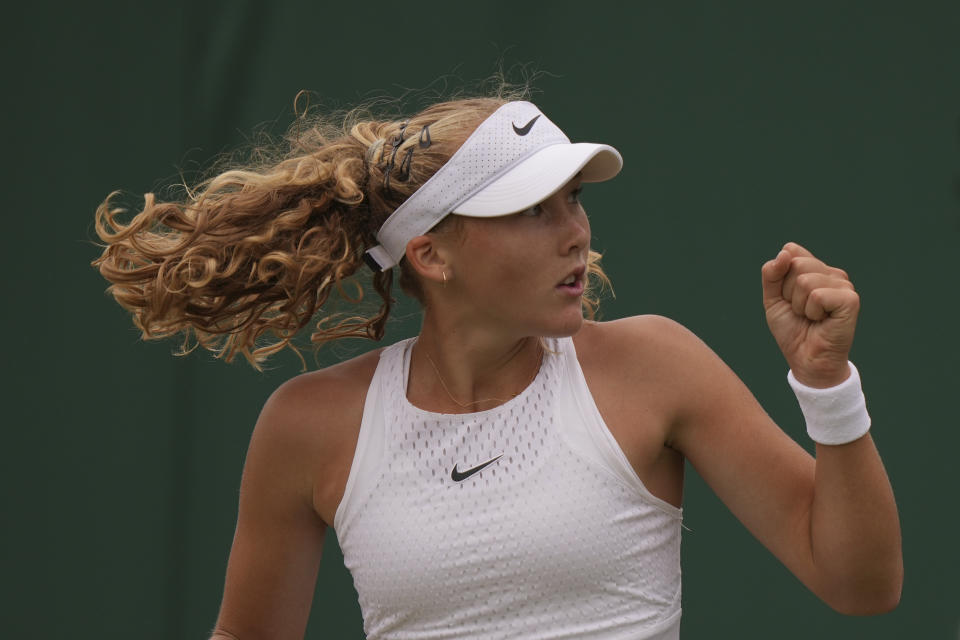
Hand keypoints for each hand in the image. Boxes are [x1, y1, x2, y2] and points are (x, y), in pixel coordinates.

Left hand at [761, 242, 859, 387]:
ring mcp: (844, 285)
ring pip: (805, 281)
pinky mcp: (850, 299)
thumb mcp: (773, 299)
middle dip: (788, 293)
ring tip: (811, 318)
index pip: (790, 251)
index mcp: (816, 269)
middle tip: (801, 312)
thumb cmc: (792, 330)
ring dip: (800, 306)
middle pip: (796, 264)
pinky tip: (822, 321)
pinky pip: (817, 296)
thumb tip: (785, 253)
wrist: (805, 359)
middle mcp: (832, 273)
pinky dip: (811, 312)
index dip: (780, 278)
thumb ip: (772, 274)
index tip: (788, 298)